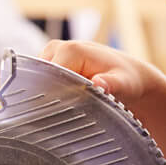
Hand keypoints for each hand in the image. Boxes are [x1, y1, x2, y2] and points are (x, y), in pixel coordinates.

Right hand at [41, 39, 163, 108]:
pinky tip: (60, 105)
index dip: (50, 97)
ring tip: (66, 110)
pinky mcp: (49, 63)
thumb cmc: (126, 78)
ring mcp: (51, 54)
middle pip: (38, 78)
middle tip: (64, 116)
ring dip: (47, 96)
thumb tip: (99, 84)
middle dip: (47, 98)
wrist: (128, 74)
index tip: (59, 114)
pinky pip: (40, 80)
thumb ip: (111, 83)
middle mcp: (57, 48)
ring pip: (37, 80)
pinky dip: (47, 93)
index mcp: (70, 50)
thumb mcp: (124, 83)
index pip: (46, 76)